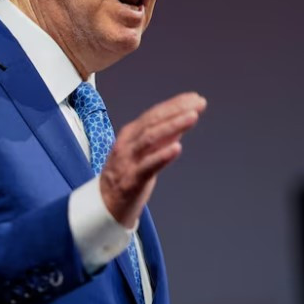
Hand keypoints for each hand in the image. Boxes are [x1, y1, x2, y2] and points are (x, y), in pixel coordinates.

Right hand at [100, 92, 206, 226]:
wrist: (104, 205)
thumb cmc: (127, 175)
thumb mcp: (143, 152)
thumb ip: (162, 137)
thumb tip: (182, 120)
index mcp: (130, 134)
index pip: (154, 114)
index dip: (175, 104)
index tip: (196, 98)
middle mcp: (128, 144)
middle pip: (152, 122)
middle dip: (177, 111)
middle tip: (199, 103)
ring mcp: (128, 161)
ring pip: (150, 139)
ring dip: (173, 126)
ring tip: (193, 117)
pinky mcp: (130, 180)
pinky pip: (147, 166)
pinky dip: (162, 156)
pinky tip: (177, 147)